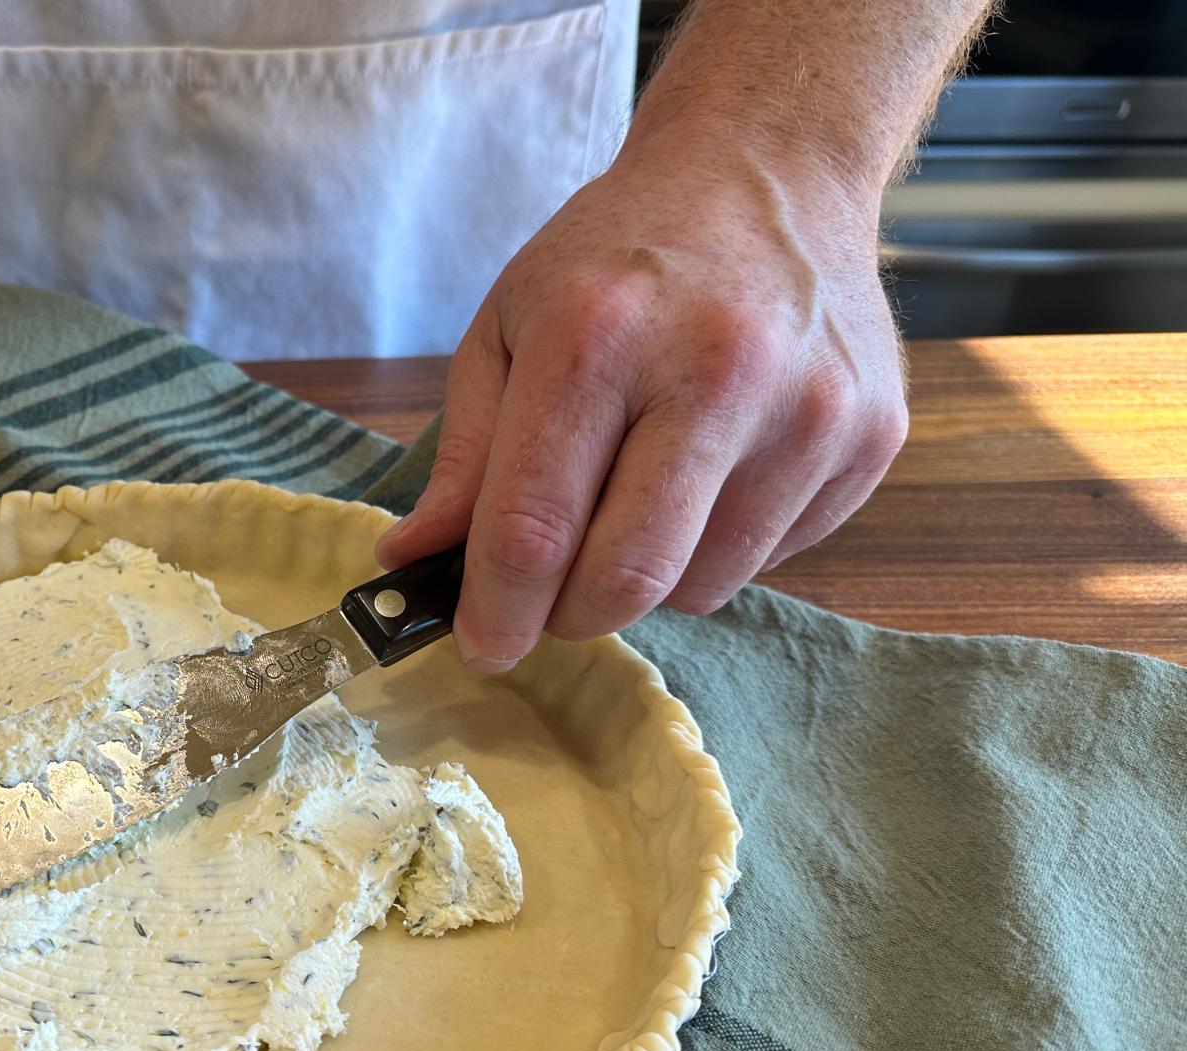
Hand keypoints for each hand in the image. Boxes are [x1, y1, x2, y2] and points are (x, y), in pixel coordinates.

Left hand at [377, 129, 908, 670]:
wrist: (770, 168)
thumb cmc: (619, 257)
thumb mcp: (510, 327)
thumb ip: (464, 457)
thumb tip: (414, 563)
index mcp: (598, 335)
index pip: (534, 527)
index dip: (498, 611)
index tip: (482, 647)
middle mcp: (716, 368)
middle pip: (626, 578)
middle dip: (569, 617)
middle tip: (547, 599)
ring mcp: (809, 406)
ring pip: (702, 585)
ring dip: (648, 578)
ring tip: (638, 494)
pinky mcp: (871, 436)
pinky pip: (771, 558)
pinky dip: (721, 543)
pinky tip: (715, 464)